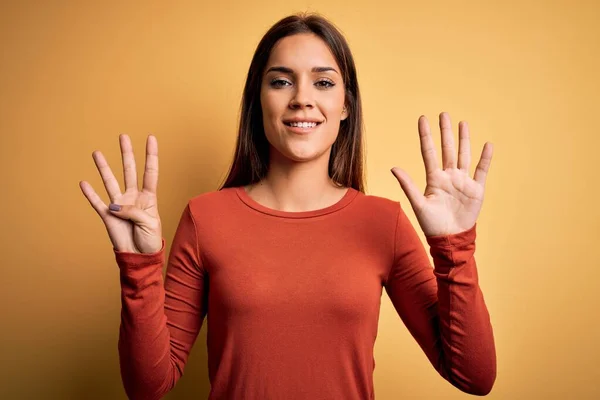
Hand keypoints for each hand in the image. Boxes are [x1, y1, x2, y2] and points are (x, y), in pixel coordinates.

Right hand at [79, 134, 162, 253]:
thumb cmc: (149, 240)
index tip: (150, 138)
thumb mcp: (149, 224)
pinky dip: (90, 193)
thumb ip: (134, 212)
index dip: (151, 155)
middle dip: (127, 154)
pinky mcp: (108, 216)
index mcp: (149, 198)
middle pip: (129, 171)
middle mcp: (133, 197)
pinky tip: (83, 182)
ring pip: (111, 182)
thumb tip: (115, 205)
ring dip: (104, 168)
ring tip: (97, 153)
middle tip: (123, 136)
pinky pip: (97, 202)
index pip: (150, 172)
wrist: (139, 256)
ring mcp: (120, 205)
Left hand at [391, 112, 492, 236]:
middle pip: (447, 149)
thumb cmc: (432, 223)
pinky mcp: (476, 189)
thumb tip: (393, 167)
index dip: (426, 135)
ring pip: (463, 155)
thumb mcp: (418, 203)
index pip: (429, 151)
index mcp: (434, 178)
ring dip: (463, 140)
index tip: (422, 119)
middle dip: (445, 132)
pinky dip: (485, 158)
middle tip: (443, 114)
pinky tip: (487, 145)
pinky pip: (481, 170)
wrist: (450, 238)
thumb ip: (407, 184)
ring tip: (463, 123)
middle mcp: (448, 176)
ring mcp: (462, 181)